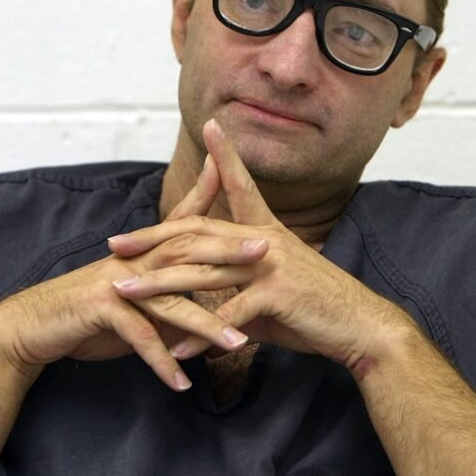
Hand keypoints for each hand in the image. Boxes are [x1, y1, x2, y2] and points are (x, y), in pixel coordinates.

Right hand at [0, 154, 265, 390]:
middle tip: (266, 251)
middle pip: (187, 250)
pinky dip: (162, 363)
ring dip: (206, 325)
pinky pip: (139, 337)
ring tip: (239, 344)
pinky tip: (183, 384)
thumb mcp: (137, 305)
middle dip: (227, 251)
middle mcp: (134, 260)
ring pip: (170, 299)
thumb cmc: (89, 314)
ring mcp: (117, 283)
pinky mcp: (101, 309)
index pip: (184, 223)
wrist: (34, 326)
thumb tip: (207, 320)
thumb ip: (171, 306)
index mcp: (144, 253)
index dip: (212, 202)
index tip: (246, 192)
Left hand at [110, 119, 398, 371]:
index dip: (225, 155)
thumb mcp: (273, 289)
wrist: (360, 326)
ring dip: (157, 286)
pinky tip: (175, 350)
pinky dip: (198, 335)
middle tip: (115, 244)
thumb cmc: (315, 308)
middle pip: (197, 232)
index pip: (240, 184)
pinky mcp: (276, 296)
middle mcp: (265, 241)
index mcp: (266, 232)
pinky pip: (226, 316)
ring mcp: (270, 266)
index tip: (210, 125)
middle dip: (152, 238)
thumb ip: (242, 286)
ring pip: (201, 272)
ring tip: (124, 292)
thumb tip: (215, 301)